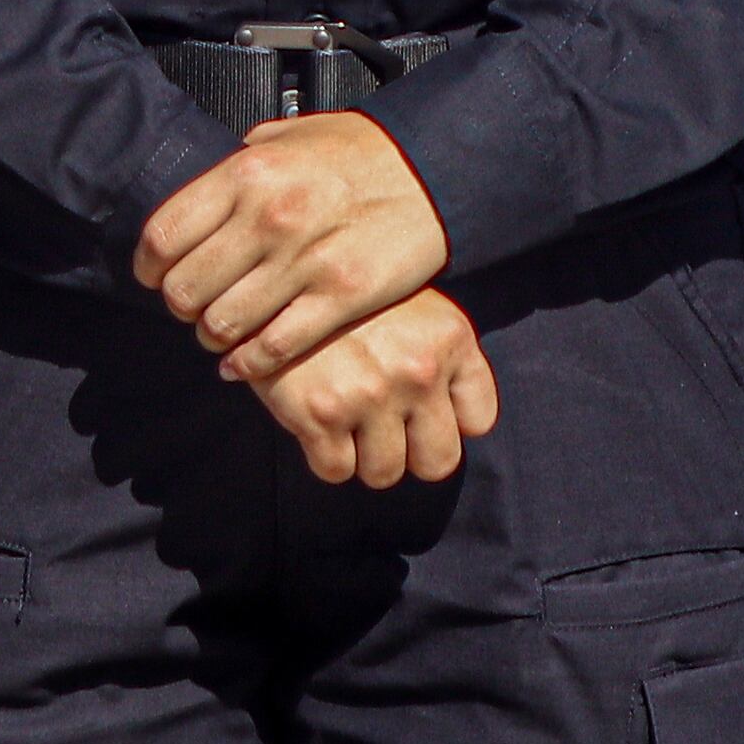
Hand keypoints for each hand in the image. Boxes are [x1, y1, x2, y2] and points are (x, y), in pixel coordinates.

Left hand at [137, 111, 451, 384]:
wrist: (429, 169)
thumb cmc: (355, 152)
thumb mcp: (288, 137)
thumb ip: (241, 160)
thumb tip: (205, 187)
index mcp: (247, 173)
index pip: (164, 235)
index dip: (149, 267)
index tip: (154, 277)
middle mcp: (269, 217)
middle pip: (186, 288)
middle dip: (180, 307)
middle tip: (191, 309)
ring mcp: (305, 261)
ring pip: (224, 324)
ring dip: (213, 338)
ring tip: (218, 335)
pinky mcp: (342, 297)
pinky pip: (274, 346)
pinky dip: (250, 363)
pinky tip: (243, 363)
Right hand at [250, 285, 496, 486]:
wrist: (265, 271)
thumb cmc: (342, 291)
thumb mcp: (407, 300)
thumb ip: (435, 351)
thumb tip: (455, 421)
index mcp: (449, 336)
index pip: (478, 420)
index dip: (445, 420)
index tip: (419, 408)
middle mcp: (417, 368)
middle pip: (438, 462)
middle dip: (408, 451)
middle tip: (380, 424)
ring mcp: (370, 394)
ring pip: (384, 472)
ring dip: (362, 454)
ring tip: (342, 413)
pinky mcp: (319, 414)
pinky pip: (335, 470)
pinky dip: (322, 454)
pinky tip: (312, 415)